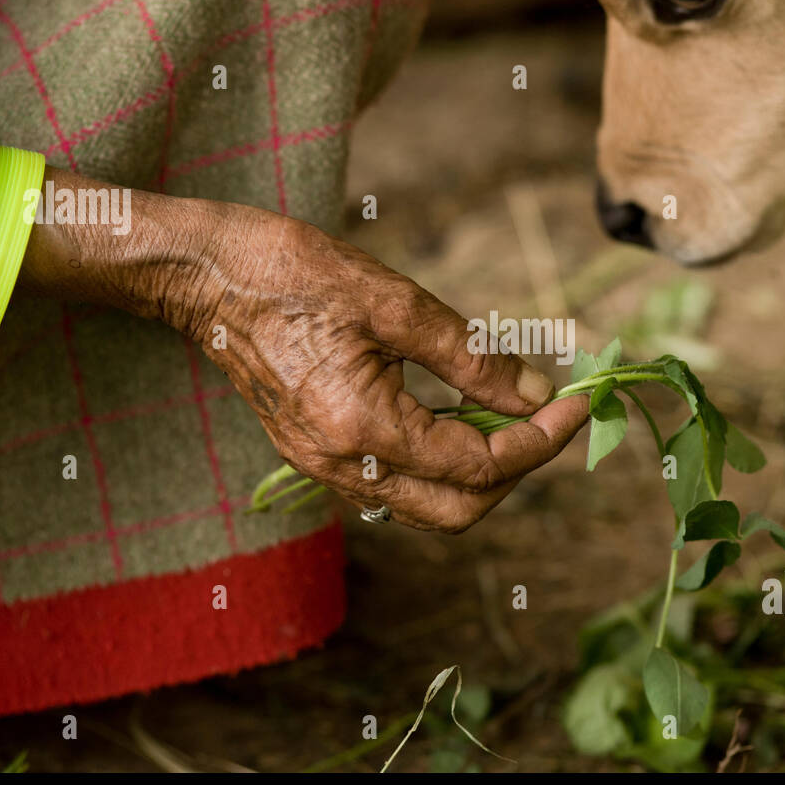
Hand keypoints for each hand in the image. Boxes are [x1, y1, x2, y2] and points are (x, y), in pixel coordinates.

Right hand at [165, 201, 588, 531]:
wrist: (208, 275)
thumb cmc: (294, 272)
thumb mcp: (395, 302)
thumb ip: (471, 357)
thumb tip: (532, 394)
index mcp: (362, 426)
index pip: (477, 465)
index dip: (539, 441)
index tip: (575, 405)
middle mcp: (340, 465)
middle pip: (456, 512)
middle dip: (515, 473)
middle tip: (548, 421)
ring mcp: (322, 467)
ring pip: (425, 506)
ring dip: (478, 473)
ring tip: (510, 416)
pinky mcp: (313, 455)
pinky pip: (392, 486)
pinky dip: (438, 465)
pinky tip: (456, 416)